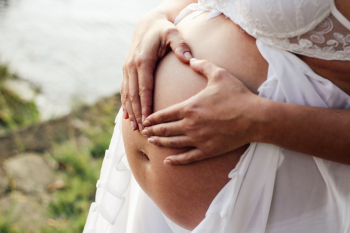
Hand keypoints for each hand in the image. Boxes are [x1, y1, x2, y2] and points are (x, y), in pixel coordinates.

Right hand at [122, 10, 191, 130]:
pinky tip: (127, 116)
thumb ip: (181, 46)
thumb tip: (189, 59)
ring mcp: (127, 68)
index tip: (149, 121)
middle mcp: (132, 66)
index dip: (145, 106)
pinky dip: (125, 104)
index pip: (144, 88)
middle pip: (134, 95)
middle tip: (143, 131)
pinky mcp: (127, 70)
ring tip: (135, 128)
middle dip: (137, 114)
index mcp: (143, 61)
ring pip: (127, 94)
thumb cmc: (163, 30)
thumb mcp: (173, 34)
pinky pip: (124, 90)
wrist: (148, 23)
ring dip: (130, 112)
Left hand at [143, 58, 264, 164]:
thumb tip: (191, 59)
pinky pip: (188, 157)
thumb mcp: (219, 74)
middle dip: (152, 130)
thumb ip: (203, 66)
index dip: (153, 118)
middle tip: (143, 132)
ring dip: (160, 142)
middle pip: (165, 129)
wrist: (254, 117)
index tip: (145, 120)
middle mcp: (190, 125)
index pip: (164, 114)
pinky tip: (167, 161)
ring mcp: (198, 140)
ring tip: (151, 142)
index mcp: (189, 107)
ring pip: (173, 143)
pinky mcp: (208, 151)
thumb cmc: (237, 95)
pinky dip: (176, 160)